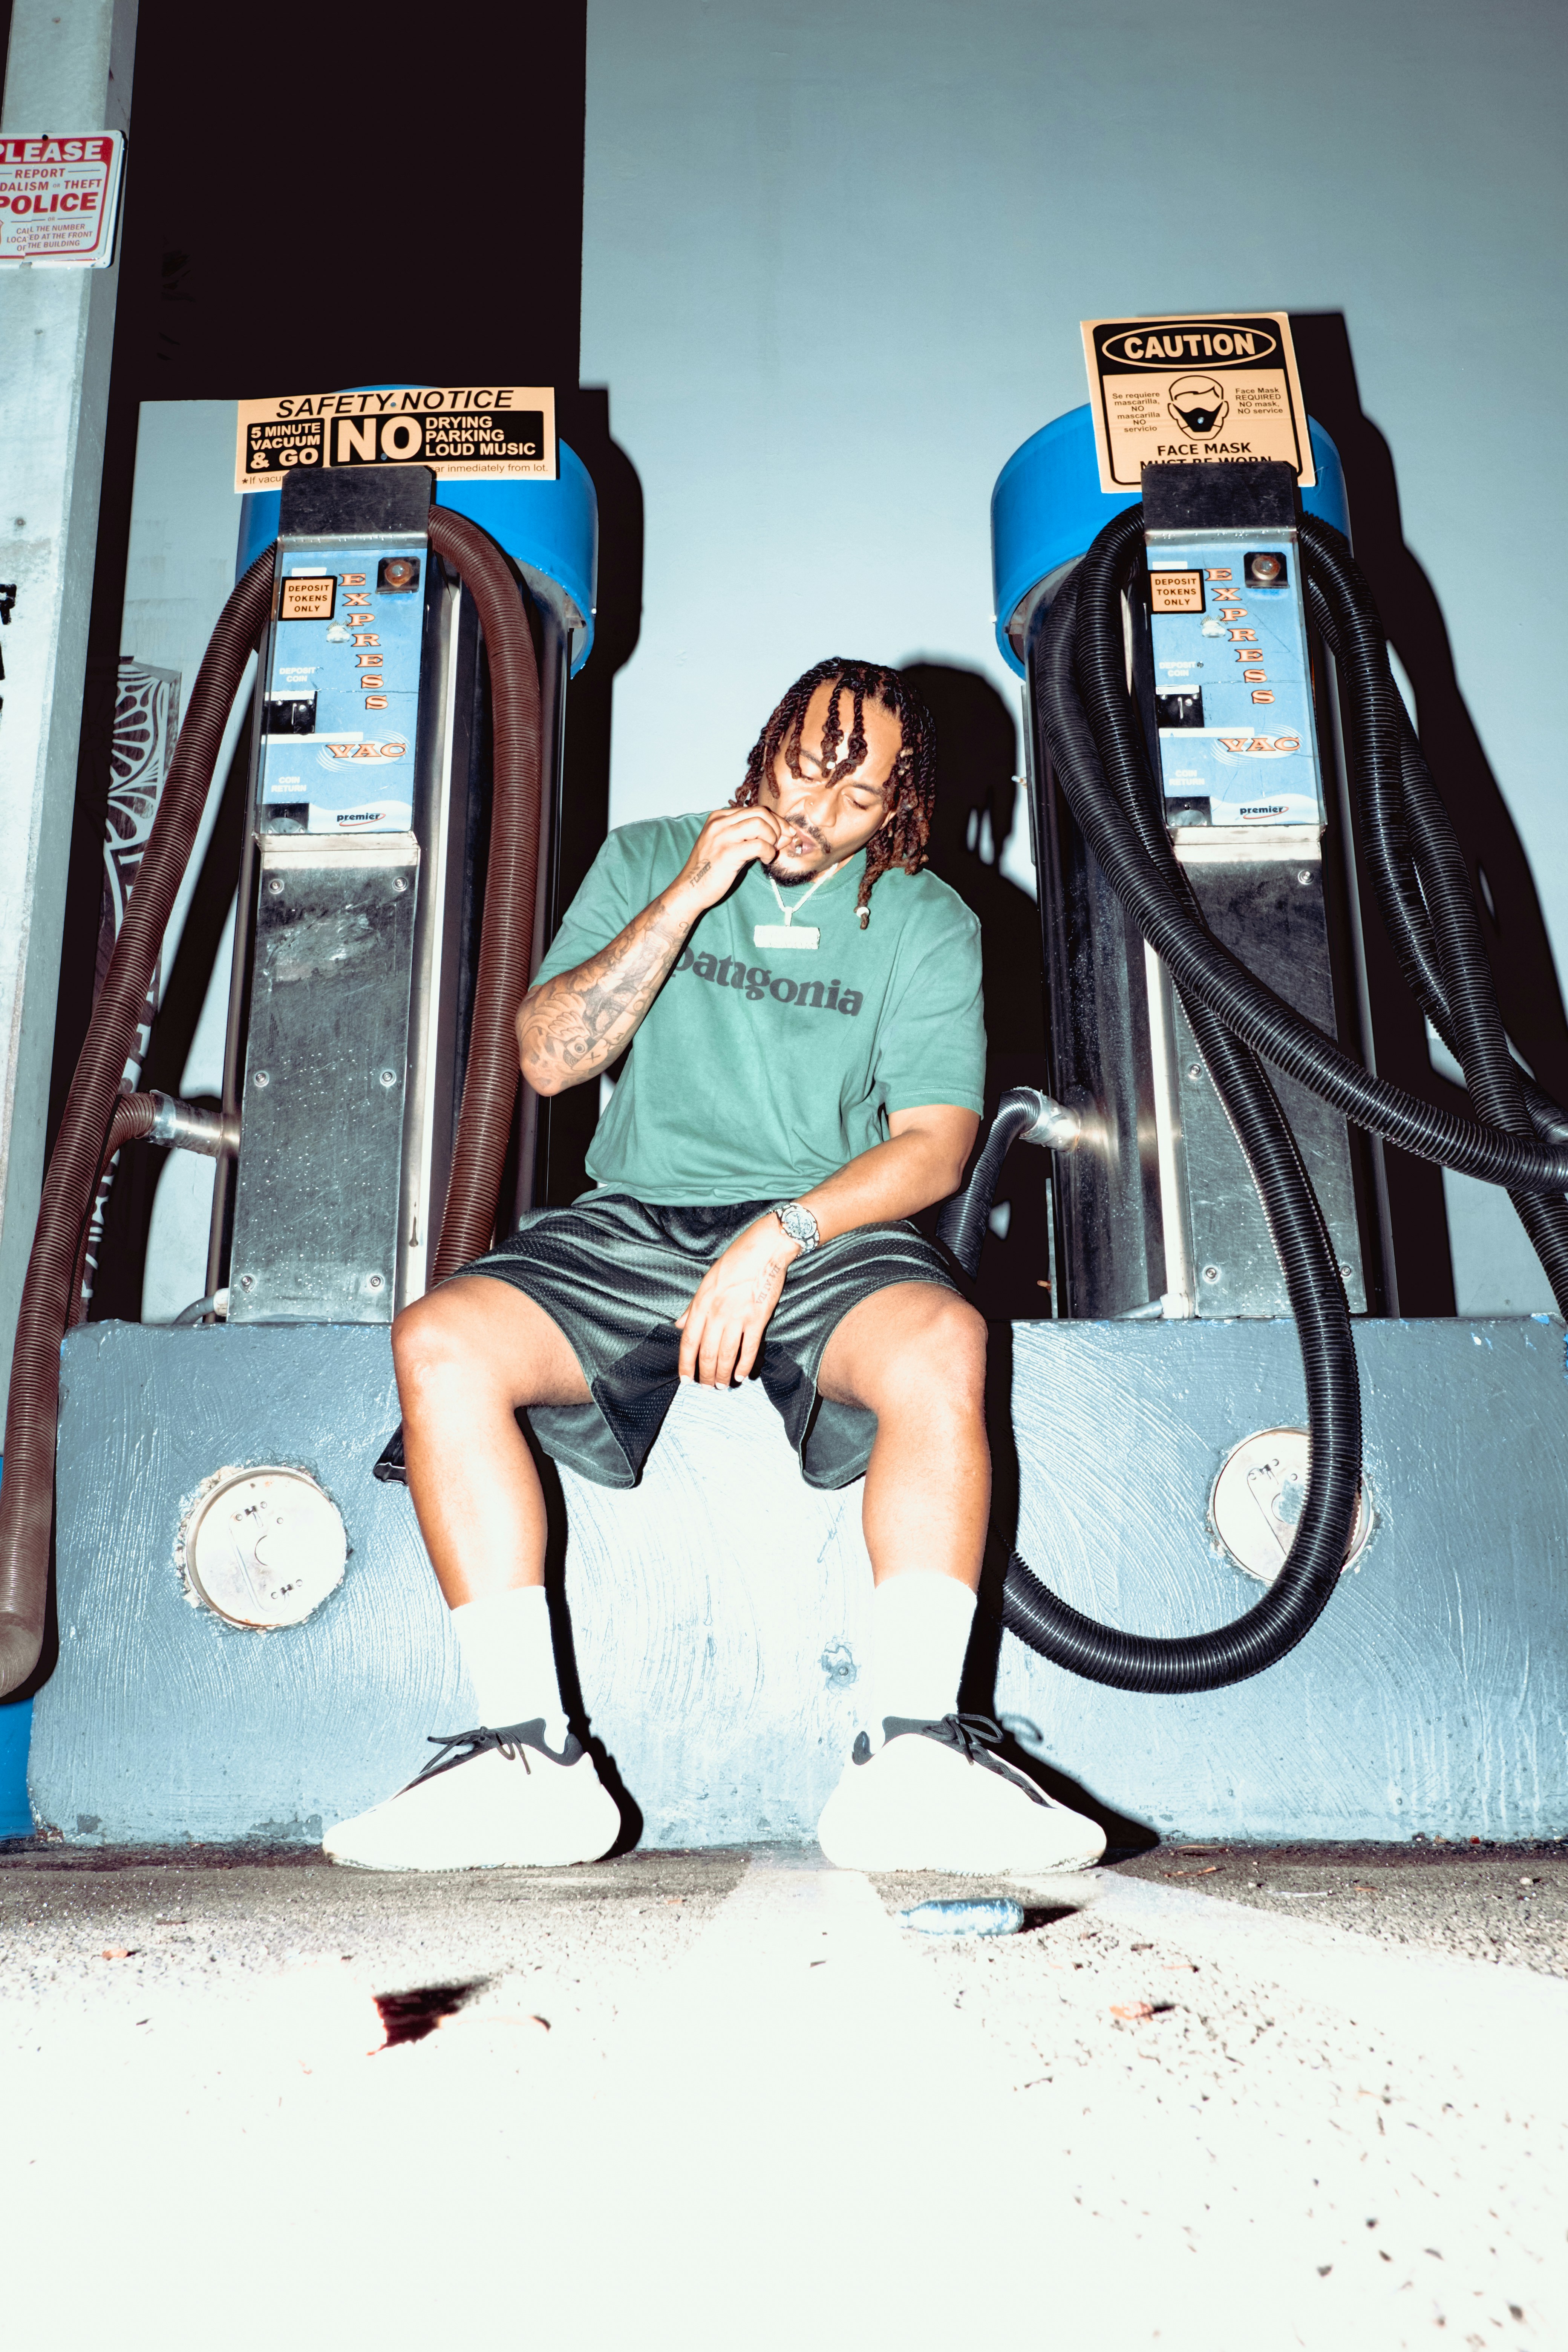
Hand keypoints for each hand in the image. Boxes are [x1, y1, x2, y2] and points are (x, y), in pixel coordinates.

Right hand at [671, 805, 782, 915]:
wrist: (691, 889)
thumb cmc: (712, 870)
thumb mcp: (728, 845)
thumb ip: (749, 836)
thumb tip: (782, 834)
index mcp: (719, 817)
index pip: (755, 809)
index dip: (774, 821)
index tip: (783, 834)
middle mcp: (719, 823)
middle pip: (760, 812)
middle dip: (777, 827)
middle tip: (780, 843)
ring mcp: (722, 836)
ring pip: (760, 824)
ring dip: (772, 838)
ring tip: (770, 852)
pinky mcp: (727, 853)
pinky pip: (759, 845)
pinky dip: (769, 852)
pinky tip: (765, 860)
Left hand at [676, 1215, 799, 1386]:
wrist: (764, 1249)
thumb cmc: (735, 1261)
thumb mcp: (707, 1280)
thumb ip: (693, 1306)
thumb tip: (679, 1324)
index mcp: (702, 1303)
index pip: (688, 1341)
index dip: (686, 1364)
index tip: (686, 1379)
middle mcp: (716, 1312)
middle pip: (707, 1353)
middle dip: (705, 1375)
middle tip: (706, 1388)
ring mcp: (737, 1316)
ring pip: (726, 1355)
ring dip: (723, 1375)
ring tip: (722, 1387)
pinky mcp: (757, 1318)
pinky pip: (749, 1348)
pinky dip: (744, 1365)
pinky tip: (742, 1376)